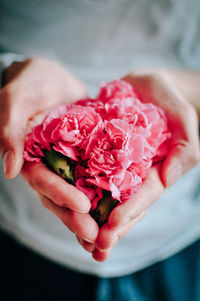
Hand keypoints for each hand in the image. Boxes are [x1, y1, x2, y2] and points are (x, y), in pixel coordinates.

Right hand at [0, 57, 98, 243]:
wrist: (53, 77)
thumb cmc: (30, 83)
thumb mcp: (16, 100)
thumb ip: (10, 131)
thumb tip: (11, 171)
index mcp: (30, 157)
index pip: (43, 181)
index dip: (60, 195)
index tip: (81, 207)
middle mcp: (49, 165)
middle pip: (62, 196)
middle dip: (77, 217)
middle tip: (98, 236)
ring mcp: (68, 162)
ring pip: (79, 192)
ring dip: (93, 215)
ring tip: (110, 233)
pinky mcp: (87, 155)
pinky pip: (95, 176)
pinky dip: (105, 193)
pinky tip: (120, 207)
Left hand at [88, 71, 199, 260]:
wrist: (147, 88)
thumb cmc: (169, 103)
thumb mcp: (183, 120)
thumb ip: (184, 149)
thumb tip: (169, 179)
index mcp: (154, 171)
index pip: (143, 196)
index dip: (129, 211)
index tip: (111, 226)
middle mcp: (133, 174)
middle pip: (122, 205)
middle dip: (109, 228)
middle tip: (94, 247)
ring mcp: (113, 166)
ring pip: (103, 197)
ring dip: (91, 218)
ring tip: (79, 239)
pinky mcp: (96, 153)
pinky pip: (85, 172)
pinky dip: (75, 189)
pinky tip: (63, 204)